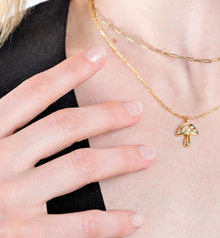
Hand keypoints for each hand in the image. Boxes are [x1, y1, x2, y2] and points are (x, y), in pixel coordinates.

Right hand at [0, 45, 154, 236]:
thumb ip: (5, 124)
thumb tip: (37, 105)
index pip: (34, 92)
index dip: (68, 71)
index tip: (99, 56)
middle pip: (64, 126)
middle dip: (105, 115)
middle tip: (136, 110)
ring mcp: (10, 201)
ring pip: (79, 167)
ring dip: (120, 159)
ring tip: (148, 155)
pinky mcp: (21, 237)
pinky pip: (77, 228)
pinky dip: (110, 224)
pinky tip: (134, 218)